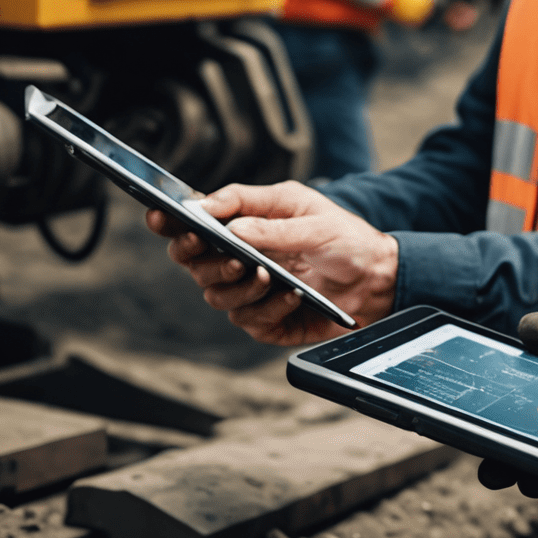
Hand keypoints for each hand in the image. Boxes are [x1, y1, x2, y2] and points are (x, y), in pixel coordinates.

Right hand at [143, 180, 397, 345]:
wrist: (376, 278)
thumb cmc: (345, 238)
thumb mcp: (315, 218)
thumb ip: (272, 222)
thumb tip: (229, 224)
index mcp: (246, 223)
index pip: (195, 222)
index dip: (171, 220)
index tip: (161, 217)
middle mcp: (240, 257)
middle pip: (194, 262)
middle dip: (202, 259)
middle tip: (230, 256)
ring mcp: (251, 290)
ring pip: (216, 295)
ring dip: (240, 286)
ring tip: (270, 275)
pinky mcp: (266, 320)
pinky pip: (250, 321)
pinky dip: (270, 309)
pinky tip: (293, 297)